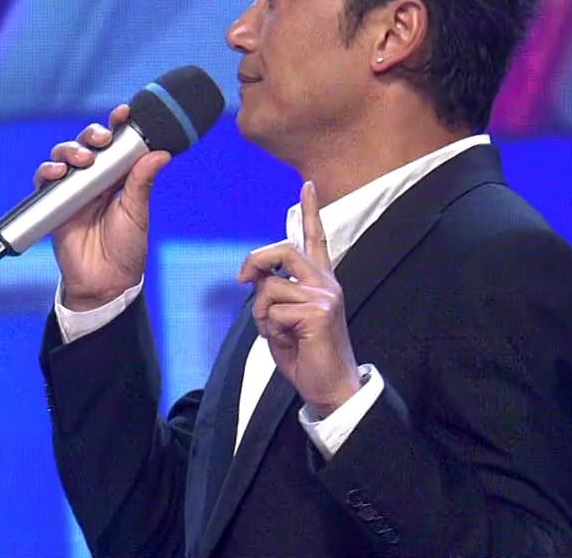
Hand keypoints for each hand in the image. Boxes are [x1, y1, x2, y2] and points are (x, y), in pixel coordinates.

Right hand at [33, 104, 170, 310]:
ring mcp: (74, 190)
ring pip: (65, 156)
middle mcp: (95, 179)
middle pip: (88, 143)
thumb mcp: (137, 213)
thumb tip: (160, 154)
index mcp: (119, 177)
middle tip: (102, 139)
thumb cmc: (126, 249)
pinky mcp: (54, 203)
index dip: (118, 124)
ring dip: (70, 150)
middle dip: (92, 134)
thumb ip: (142, 182)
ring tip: (82, 160)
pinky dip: (48, 171)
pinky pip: (45, 180)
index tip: (125, 112)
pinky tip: (58, 173)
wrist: (104, 282)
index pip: (117, 143)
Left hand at [237, 181, 360, 415]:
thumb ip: (272, 293)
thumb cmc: (305, 353)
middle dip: (255, 261)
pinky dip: (272, 329)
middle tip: (243, 278)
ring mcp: (325, 295)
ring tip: (280, 332)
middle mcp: (326, 282)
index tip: (307, 185)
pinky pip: (274, 310)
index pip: (315, 238)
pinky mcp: (319, 311)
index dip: (310, 211)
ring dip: (263, 312)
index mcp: (320, 281)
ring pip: (271, 285)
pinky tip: (292, 341)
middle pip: (283, 249)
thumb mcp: (281, 318)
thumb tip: (254, 277)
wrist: (329, 386)